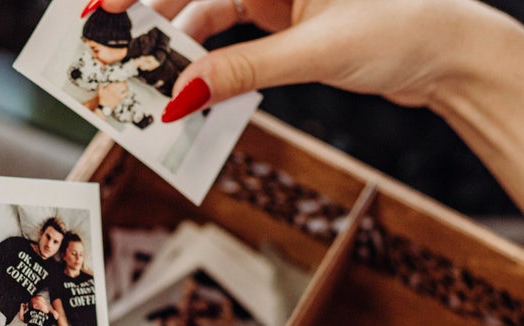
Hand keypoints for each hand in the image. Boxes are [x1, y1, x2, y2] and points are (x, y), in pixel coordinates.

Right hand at [99, 0, 487, 112]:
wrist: (441, 53)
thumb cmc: (400, 29)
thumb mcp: (315, 51)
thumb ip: (244, 72)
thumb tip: (183, 97)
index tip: (103, 5)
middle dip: (151, 18)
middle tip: (110, 47)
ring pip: (208, 15)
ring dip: (180, 50)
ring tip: (150, 81)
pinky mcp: (281, 17)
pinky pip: (231, 39)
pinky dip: (211, 64)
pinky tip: (193, 87)